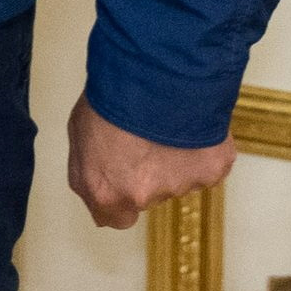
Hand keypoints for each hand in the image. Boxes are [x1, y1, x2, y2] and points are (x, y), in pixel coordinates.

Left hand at [65, 96, 232, 228]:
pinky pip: (207, 164)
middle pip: (147, 193)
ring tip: (164, 121)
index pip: (115, 219)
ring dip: (174, 157)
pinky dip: (201, 148)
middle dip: (146, 170)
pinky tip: (189, 123)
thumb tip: (96, 194)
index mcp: (107, 191)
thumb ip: (86, 172)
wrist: (152, 72)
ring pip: (179, 178)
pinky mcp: (213, 168)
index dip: (118, 195)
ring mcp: (182, 184)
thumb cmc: (111, 96)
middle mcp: (144, 196)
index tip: (120, 176)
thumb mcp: (78, 134)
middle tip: (141, 135)